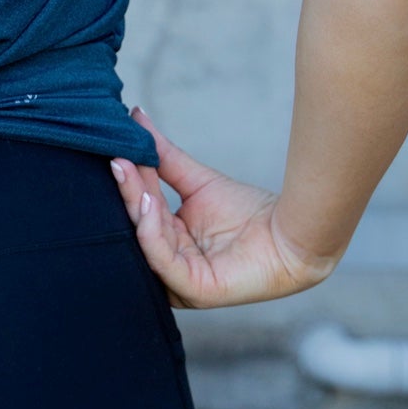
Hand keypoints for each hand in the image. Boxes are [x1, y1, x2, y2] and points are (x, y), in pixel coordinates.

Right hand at [111, 106, 338, 308]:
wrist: (292, 234)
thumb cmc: (250, 213)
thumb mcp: (198, 181)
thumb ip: (164, 156)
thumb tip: (136, 117)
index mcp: (167, 241)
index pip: (139, 211)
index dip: (128, 182)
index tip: (115, 151)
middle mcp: (169, 263)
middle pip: (137, 226)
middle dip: (127, 190)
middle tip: (115, 158)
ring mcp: (179, 281)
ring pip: (146, 243)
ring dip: (135, 206)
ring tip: (129, 172)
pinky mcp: (194, 291)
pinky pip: (163, 262)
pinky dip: (151, 232)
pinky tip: (149, 202)